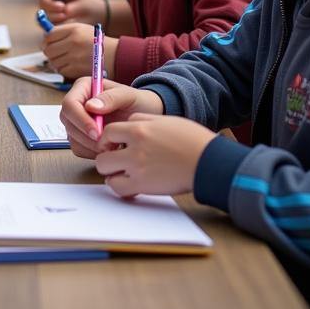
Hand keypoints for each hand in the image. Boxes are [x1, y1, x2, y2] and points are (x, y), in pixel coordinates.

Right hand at [37, 0, 106, 23]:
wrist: (97, 16)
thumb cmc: (89, 4)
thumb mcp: (82, 3)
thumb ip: (71, 7)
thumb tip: (63, 12)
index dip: (47, 1)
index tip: (61, 6)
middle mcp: (50, 2)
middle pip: (41, 8)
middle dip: (52, 13)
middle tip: (65, 15)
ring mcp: (51, 14)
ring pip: (44, 20)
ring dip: (56, 21)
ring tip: (72, 20)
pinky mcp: (54, 25)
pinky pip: (51, 29)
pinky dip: (60, 29)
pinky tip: (71, 25)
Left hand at [43, 23, 117, 79]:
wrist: (113, 55)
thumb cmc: (95, 41)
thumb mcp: (81, 29)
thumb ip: (63, 31)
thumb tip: (45, 38)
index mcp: (73, 30)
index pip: (49, 35)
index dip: (47, 40)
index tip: (49, 42)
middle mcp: (73, 42)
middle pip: (48, 50)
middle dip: (49, 51)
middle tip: (55, 52)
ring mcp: (74, 57)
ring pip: (53, 61)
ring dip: (56, 61)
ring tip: (65, 58)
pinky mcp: (76, 70)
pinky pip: (61, 70)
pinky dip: (63, 68)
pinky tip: (70, 64)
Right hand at [60, 78, 162, 157]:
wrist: (145, 116)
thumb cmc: (137, 102)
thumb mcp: (128, 96)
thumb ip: (111, 98)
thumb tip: (90, 106)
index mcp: (84, 87)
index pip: (69, 104)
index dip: (80, 119)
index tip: (97, 132)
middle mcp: (77, 103)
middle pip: (67, 121)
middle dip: (85, 135)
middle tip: (106, 143)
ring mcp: (77, 121)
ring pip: (71, 136)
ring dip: (89, 145)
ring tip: (111, 145)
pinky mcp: (80, 136)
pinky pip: (78, 148)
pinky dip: (90, 152)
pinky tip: (107, 149)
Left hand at [95, 115, 216, 197]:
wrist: (207, 161)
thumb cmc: (192, 140)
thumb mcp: (165, 120)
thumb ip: (143, 120)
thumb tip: (130, 124)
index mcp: (139, 128)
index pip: (109, 131)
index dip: (108, 139)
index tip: (113, 144)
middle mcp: (134, 147)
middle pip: (102, 152)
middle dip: (106, 155)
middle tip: (115, 158)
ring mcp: (137, 167)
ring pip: (105, 169)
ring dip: (110, 171)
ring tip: (121, 172)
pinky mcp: (143, 185)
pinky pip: (118, 188)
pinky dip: (119, 187)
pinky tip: (128, 184)